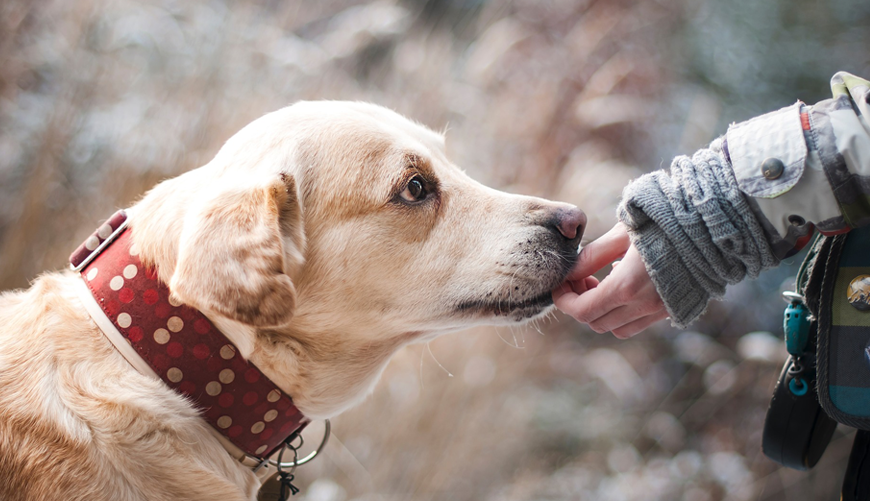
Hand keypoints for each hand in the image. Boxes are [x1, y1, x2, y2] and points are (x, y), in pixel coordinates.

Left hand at [553, 223, 667, 337]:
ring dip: (602, 312)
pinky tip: (625, 284)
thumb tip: (570, 271)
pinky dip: (623, 313)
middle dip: (580, 304)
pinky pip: (638, 323)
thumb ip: (593, 255)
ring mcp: (661, 310)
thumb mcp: (622, 232)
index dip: (564, 300)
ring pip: (617, 328)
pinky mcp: (673, 309)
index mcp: (627, 286)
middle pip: (596, 323)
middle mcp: (644, 306)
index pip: (582, 311)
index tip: (560, 284)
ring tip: (601, 282)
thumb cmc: (664, 221)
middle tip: (580, 278)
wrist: (713, 225)